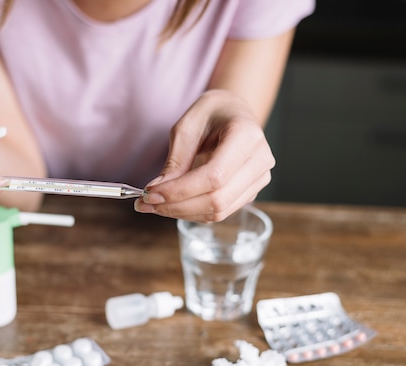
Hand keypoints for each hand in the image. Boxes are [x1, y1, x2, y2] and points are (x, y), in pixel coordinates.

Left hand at [135, 90, 274, 221]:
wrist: (233, 112)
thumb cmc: (210, 114)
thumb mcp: (186, 127)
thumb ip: (175, 161)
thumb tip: (156, 192)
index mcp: (247, 136)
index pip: (214, 176)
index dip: (180, 190)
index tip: (150, 194)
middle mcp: (260, 160)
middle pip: (217, 199)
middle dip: (177, 205)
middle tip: (146, 203)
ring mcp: (259, 179)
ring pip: (218, 211)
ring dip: (182, 212)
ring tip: (155, 204)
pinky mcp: (250, 192)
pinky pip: (220, 211)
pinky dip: (192, 212)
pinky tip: (173, 204)